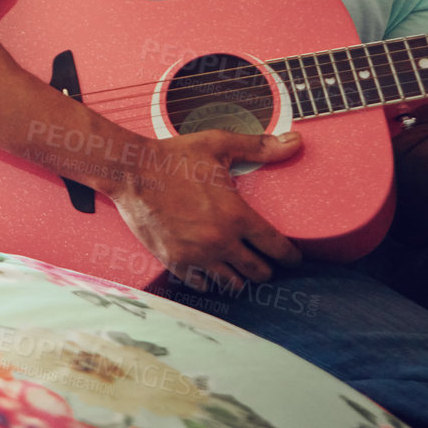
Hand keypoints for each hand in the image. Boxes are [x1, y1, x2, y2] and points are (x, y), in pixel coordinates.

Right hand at [111, 130, 302, 291]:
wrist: (132, 171)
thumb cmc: (174, 157)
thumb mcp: (218, 145)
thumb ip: (259, 147)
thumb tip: (295, 142)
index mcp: (236, 215)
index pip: (276, 247)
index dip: (290, 256)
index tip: (293, 258)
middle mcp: (220, 241)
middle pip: (258, 272)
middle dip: (266, 268)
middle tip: (264, 261)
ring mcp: (196, 255)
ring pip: (232, 283)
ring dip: (238, 276)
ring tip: (238, 267)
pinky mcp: (174, 261)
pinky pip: (201, 285)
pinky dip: (209, 280)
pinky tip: (209, 270)